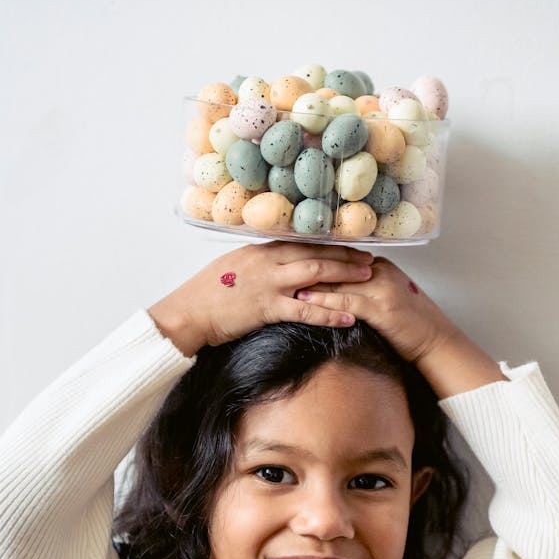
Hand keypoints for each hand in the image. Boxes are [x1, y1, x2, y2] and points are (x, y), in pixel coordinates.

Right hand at [149, 241, 373, 356]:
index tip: (350, 245)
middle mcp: (268, 260)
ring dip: (345, 276)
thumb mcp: (233, 269)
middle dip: (346, 255)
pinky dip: (330, 313)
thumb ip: (257, 264)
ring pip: (317, 274)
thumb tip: (274, 264)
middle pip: (316, 252)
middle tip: (371, 258)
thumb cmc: (205, 295)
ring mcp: (269, 283)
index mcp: (260, 249)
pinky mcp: (268, 307)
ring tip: (369, 279)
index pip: (303, 241)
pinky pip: (306, 309)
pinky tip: (350, 317)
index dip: (330, 243)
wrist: (187, 313)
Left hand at [295, 257, 505, 397]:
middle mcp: (379, 271)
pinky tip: (304, 300)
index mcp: (379, 267)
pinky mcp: (381, 307)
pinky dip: (324, 300)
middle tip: (275, 264)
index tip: (286, 257)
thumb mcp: (383, 300)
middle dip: (304, 265)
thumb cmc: (408, 325)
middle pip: (335, 265)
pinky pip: (346, 301)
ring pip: (337, 280)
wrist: (435, 340)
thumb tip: (333, 289)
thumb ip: (361, 290)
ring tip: (282, 281)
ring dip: (308, 281)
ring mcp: (381, 288)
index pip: (339, 258)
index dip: (312, 258)